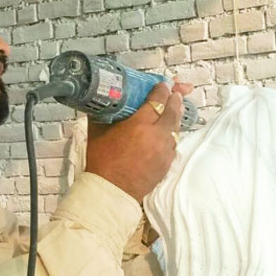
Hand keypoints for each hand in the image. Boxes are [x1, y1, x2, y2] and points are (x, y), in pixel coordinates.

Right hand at [86, 81, 192, 201]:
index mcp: (140, 124)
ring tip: (175, 110)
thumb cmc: (103, 161)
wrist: (113, 191)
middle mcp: (157, 135)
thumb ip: (104, 115)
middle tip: (177, 92)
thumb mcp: (98, 133)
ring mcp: (165, 150)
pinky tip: (169, 134)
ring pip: (176, 129)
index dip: (162, 90)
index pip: (157, 101)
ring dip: (176, 118)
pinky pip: (174, 145)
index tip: (163, 85)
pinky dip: (173, 136)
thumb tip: (103, 103)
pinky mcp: (167, 164)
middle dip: (175, 100)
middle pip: (172, 112)